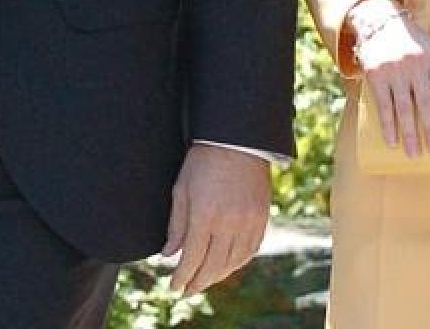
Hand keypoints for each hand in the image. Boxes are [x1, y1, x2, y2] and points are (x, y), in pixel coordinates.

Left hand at [161, 144, 269, 295]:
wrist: (237, 139)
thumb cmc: (204, 160)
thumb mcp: (182, 188)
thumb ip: (176, 225)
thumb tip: (168, 255)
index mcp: (205, 215)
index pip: (192, 259)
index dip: (181, 277)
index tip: (173, 286)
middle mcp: (229, 223)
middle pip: (212, 266)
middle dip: (197, 283)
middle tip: (187, 290)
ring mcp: (248, 222)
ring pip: (232, 263)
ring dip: (216, 276)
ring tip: (204, 281)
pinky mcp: (261, 218)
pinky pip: (250, 251)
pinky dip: (236, 263)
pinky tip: (226, 266)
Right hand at [350, 0, 429, 157]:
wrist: (379, 20)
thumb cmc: (413, 41)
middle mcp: (415, 63)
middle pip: (426, 102)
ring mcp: (394, 70)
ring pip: (404, 107)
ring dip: (410, 133)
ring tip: (415, 154)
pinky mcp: (376, 75)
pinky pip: (384, 105)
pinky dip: (388, 125)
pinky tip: (393, 141)